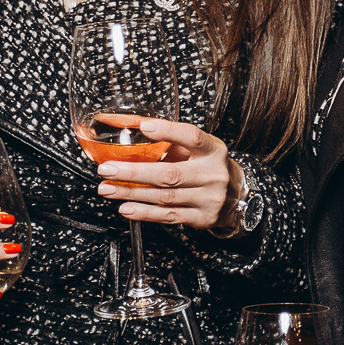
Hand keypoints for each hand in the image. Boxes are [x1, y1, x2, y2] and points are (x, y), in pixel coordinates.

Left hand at [94, 118, 245, 232]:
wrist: (236, 196)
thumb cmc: (208, 166)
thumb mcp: (197, 148)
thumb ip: (169, 139)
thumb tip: (131, 126)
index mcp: (212, 150)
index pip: (191, 137)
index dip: (167, 131)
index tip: (143, 127)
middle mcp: (212, 174)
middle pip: (169, 174)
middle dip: (133, 173)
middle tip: (107, 169)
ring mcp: (207, 199)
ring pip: (164, 197)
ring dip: (131, 193)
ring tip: (107, 188)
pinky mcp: (200, 218)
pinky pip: (168, 216)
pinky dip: (144, 213)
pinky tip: (126, 208)